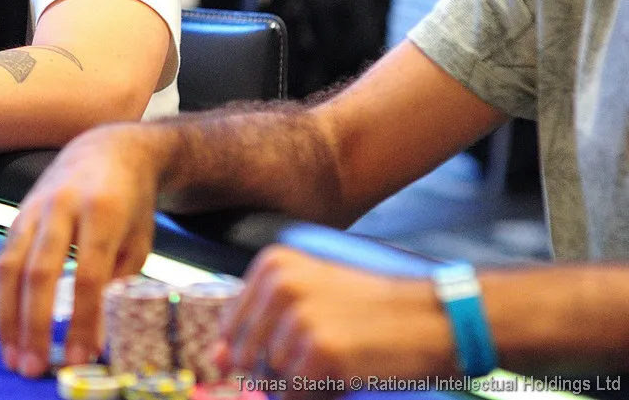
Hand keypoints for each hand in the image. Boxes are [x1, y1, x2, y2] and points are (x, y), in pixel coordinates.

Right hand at [0, 125, 162, 377]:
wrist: (107, 149)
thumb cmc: (130, 202)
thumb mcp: (138, 240)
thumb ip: (117, 281)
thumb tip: (96, 334)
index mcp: (102, 210)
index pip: (88, 274)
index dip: (82, 319)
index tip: (80, 357)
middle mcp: (62, 206)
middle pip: (41, 271)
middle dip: (35, 324)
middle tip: (33, 367)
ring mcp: (34, 208)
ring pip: (10, 265)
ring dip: (7, 315)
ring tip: (12, 355)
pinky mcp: (18, 213)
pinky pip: (3, 258)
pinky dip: (3, 297)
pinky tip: (8, 327)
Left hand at [220, 247, 455, 386]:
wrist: (435, 321)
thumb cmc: (374, 311)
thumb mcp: (313, 298)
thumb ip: (258, 325)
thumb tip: (216, 360)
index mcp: (274, 265)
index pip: (230, 325)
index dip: (252, 349)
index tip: (291, 347)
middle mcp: (281, 286)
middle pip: (248, 356)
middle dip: (279, 369)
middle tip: (327, 353)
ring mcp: (300, 320)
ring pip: (273, 379)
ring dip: (304, 382)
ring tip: (343, 359)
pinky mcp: (321, 354)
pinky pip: (296, 396)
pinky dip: (319, 396)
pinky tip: (348, 374)